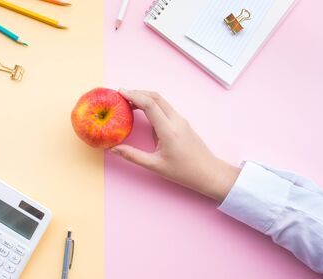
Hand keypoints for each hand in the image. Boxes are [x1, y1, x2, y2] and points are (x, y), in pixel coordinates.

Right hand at [111, 89, 239, 201]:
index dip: (133, 95)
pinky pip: (165, 107)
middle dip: (137, 93)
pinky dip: (152, 104)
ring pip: (161, 101)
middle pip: (155, 97)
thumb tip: (114, 149)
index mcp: (168, 130)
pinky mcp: (182, 122)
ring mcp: (181, 120)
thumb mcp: (155, 166)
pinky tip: (144, 111)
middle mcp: (176, 120)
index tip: (120, 92)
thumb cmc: (184, 171)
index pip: (149, 104)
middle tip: (121, 95)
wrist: (209, 172)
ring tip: (129, 102)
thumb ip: (133, 156)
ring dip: (145, 97)